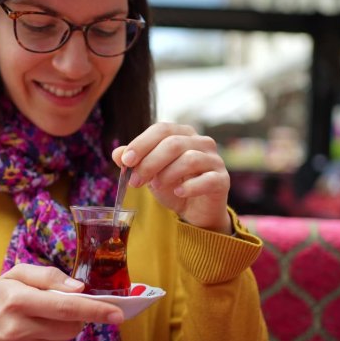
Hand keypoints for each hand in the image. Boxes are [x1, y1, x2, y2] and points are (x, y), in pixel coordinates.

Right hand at [0, 264, 123, 340]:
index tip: (117, 313)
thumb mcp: (15, 275)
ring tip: (43, 318)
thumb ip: (48, 275)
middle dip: (77, 315)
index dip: (94, 310)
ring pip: (65, 338)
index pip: (66, 306)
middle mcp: (19, 328)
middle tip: (64, 306)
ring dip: (64, 327)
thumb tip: (78, 287)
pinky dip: (53, 340)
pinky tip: (36, 333)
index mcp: (18, 300)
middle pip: (70, 325)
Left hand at [112, 122, 231, 233]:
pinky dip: (189, 186)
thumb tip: (117, 154)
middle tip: (134, 181)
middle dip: (149, 162)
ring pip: (189, 159)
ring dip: (166, 174)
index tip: (125, 161)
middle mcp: (202, 142)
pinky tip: (178, 192)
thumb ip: (135, 162)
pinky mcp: (222, 180)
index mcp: (183, 134)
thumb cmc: (172, 186)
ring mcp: (214, 160)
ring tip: (155, 186)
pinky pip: (207, 179)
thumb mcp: (149, 173)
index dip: (142, 143)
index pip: (162, 129)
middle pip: (173, 143)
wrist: (194, 210)